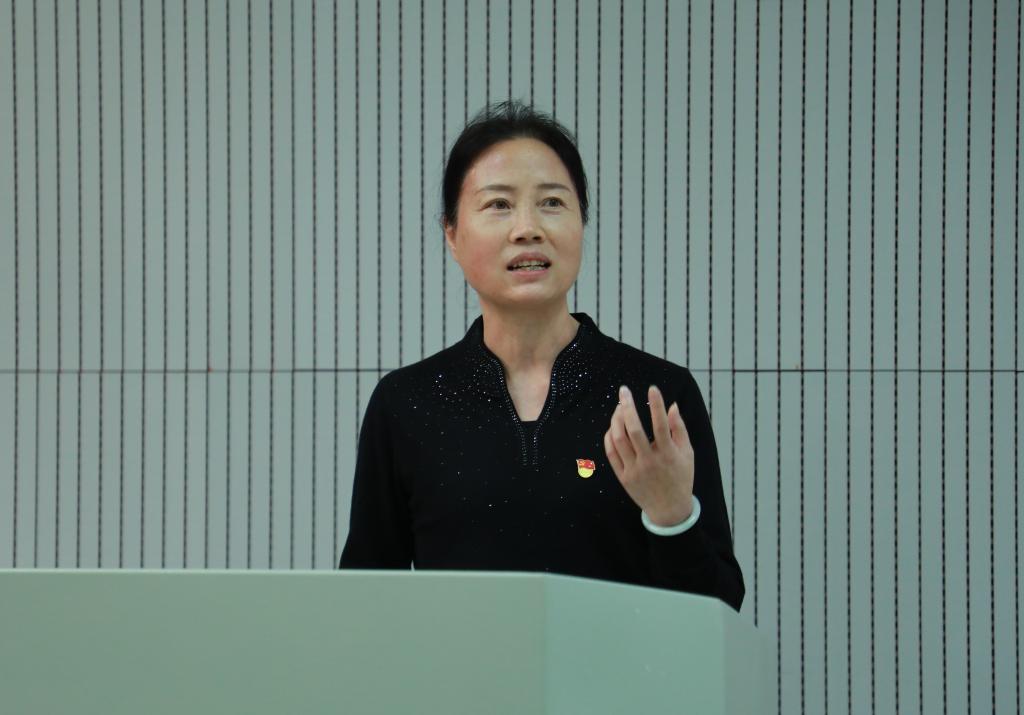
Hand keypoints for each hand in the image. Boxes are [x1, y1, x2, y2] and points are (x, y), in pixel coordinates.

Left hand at [602, 385, 694, 526]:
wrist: (669, 510)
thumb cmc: (681, 477)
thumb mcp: (688, 453)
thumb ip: (679, 428)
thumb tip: (672, 405)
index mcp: (668, 454)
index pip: (661, 424)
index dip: (657, 404)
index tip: (652, 388)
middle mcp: (650, 461)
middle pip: (634, 430)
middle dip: (628, 407)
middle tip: (624, 391)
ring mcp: (634, 470)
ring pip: (619, 440)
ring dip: (616, 420)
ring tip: (619, 407)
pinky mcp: (623, 477)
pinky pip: (611, 453)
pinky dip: (609, 437)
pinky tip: (613, 426)